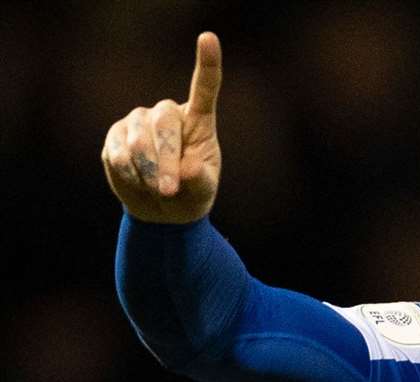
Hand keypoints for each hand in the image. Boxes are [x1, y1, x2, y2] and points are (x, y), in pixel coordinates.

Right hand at [101, 31, 222, 223]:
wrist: (160, 209)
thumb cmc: (190, 193)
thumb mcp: (203, 192)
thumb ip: (201, 180)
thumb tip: (189, 169)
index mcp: (197, 121)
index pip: (203, 88)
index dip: (207, 64)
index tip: (208, 38)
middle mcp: (166, 113)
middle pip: (164, 124)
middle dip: (167, 162)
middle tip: (169, 191)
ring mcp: (138, 121)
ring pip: (138, 140)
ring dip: (148, 172)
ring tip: (159, 192)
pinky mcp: (116, 135)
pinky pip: (119, 153)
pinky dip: (131, 175)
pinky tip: (139, 183)